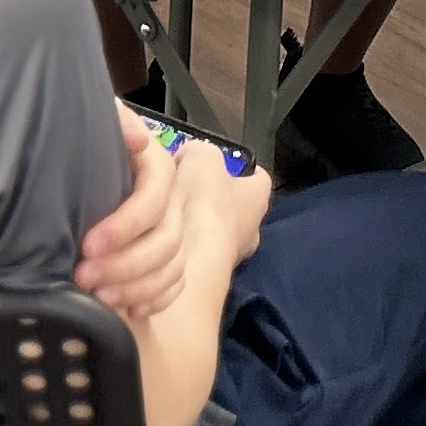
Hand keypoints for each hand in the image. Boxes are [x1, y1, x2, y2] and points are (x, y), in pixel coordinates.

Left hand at [73, 109, 188, 320]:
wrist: (66, 163)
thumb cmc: (75, 141)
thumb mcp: (91, 122)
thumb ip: (113, 121)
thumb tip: (139, 140)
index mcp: (153, 167)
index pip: (155, 197)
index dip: (126, 225)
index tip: (88, 245)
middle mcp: (167, 200)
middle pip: (167, 238)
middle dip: (125, 264)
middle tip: (82, 278)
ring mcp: (169, 230)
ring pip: (173, 264)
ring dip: (138, 286)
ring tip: (99, 298)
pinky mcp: (164, 257)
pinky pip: (176, 283)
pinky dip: (157, 299)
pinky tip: (131, 310)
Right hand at [181, 130, 276, 265]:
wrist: (190, 260)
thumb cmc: (204, 203)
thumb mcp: (200, 157)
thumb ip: (200, 152)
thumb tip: (191, 158)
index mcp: (258, 198)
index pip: (259, 178)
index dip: (241, 168)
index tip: (222, 164)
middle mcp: (252, 229)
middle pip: (239, 208)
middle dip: (218, 200)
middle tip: (191, 190)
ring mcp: (232, 256)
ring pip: (219, 234)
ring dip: (201, 226)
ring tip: (173, 216)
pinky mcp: (211, 274)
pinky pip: (202, 253)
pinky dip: (188, 247)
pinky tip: (166, 240)